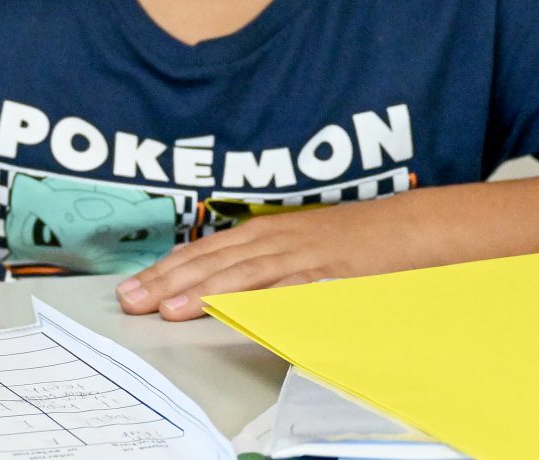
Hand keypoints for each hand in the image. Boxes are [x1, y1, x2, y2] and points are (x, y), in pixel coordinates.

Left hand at [115, 200, 430, 320]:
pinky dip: (254, 297)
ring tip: (164, 309)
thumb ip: (264, 267)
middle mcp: (272, 237)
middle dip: (166, 280)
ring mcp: (298, 253)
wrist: (410, 228)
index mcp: (263, 233)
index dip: (165, 270)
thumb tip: (222, 289)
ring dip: (198, 290)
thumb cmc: (352, 243)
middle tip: (128, 301)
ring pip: (238, 273)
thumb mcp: (299, 249)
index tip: (131, 288)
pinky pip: (283, 286)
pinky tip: (228, 308)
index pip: (203, 252)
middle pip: (210, 260)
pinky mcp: (325, 271)